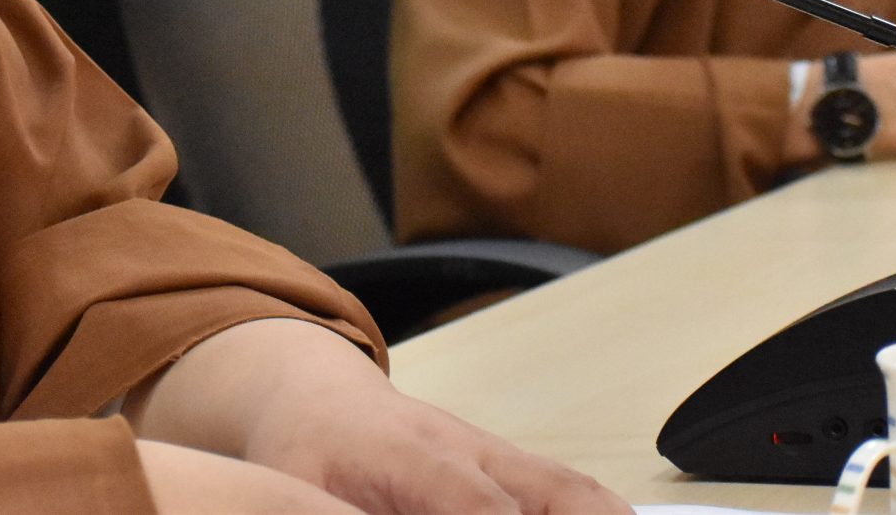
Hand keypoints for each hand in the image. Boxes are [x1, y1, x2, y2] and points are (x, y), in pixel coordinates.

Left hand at [126, 318, 627, 514]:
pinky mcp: (510, 466)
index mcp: (410, 454)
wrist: (311, 393)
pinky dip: (596, 513)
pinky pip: (568, 491)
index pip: (477, 504)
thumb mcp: (298, 491)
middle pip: (551, 491)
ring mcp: (496, 453)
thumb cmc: (305, 449)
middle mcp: (467, 448)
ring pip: (571, 490)